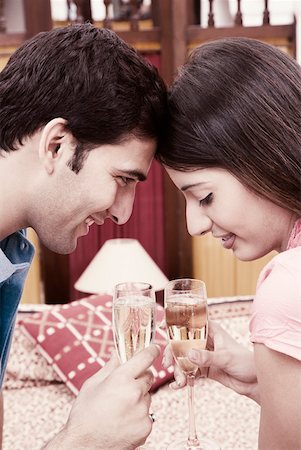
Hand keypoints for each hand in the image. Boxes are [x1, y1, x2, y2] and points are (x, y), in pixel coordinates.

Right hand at [45, 345, 159, 449]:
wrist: (84, 447)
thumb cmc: (84, 414)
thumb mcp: (92, 384)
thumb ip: (110, 366)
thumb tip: (118, 352)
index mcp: (121, 379)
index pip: (145, 357)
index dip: (151, 351)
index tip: (154, 349)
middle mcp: (135, 393)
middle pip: (148, 377)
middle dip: (140, 377)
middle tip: (125, 386)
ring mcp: (142, 411)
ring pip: (147, 396)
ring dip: (139, 398)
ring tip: (120, 408)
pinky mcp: (146, 427)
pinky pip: (147, 414)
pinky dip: (138, 415)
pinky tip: (123, 420)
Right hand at [163, 320, 259, 402]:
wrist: (256, 383)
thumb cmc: (246, 363)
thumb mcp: (226, 358)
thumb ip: (207, 357)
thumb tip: (189, 355)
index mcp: (211, 330)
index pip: (190, 323)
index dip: (176, 325)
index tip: (163, 328)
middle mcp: (205, 340)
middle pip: (182, 343)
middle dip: (173, 354)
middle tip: (168, 365)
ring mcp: (203, 355)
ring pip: (184, 359)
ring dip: (178, 369)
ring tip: (179, 381)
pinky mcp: (203, 368)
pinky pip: (189, 371)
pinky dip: (183, 378)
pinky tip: (178, 386)